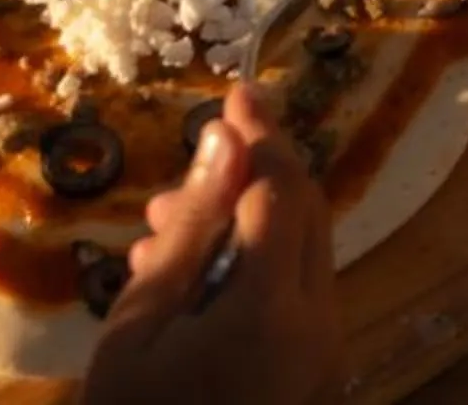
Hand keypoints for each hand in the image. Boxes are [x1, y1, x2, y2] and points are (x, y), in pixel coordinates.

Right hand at [84, 85, 342, 404]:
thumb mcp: (142, 324)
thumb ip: (194, 231)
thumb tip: (227, 141)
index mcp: (277, 310)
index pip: (283, 191)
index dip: (261, 135)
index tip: (235, 92)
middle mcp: (321, 329)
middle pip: (305, 220)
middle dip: (252, 178)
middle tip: (194, 158)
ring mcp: (325, 361)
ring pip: (300, 261)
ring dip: (245, 228)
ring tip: (164, 224)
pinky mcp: (314, 383)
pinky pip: (293, 304)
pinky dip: (251, 276)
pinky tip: (187, 281)